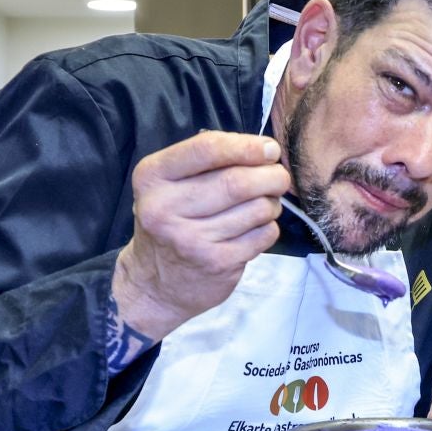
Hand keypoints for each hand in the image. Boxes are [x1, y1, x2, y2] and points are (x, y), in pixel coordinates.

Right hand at [113, 130, 289, 339]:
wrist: (155, 284)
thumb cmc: (171, 222)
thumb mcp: (170, 184)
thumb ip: (208, 161)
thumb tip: (265, 150)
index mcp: (152, 176)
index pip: (207, 149)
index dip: (247, 146)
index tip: (270, 149)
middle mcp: (164, 207)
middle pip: (237, 181)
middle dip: (270, 176)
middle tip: (279, 177)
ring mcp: (191, 239)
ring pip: (256, 208)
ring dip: (272, 203)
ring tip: (265, 204)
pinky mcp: (216, 263)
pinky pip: (263, 234)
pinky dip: (269, 227)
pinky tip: (255, 228)